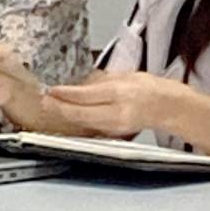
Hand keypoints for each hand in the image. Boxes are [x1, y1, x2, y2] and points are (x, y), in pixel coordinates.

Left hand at [44, 71, 159, 137]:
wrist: (165, 107)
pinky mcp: (114, 134)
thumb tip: (76, 85)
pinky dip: (77, 121)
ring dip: (65, 115)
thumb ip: (98, 81)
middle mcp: (117, 113)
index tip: (50, 90)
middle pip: (80, 113)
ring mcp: (115, 127)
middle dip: (59, 107)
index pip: (86, 95)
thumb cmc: (147, 88)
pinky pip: (90, 127)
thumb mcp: (122, 76)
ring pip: (83, 123)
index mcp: (120, 93)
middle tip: (44, 100)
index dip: (65, 94)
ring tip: (51, 106)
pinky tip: (68, 116)